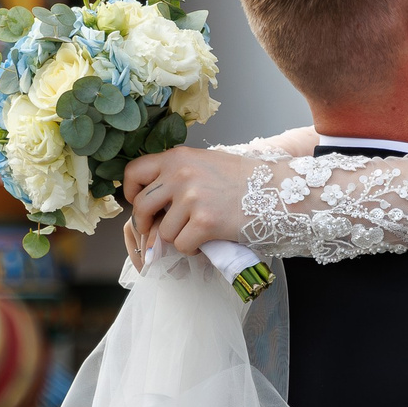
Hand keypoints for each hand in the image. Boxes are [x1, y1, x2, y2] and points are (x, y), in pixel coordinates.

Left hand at [121, 147, 255, 252]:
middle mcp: (180, 174)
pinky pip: (181, 245)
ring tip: (197, 232)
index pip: (134, 172)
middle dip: (145, 224)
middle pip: (141, 206)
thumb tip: (152, 196)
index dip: (131, 192)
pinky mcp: (204, 222)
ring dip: (177, 238)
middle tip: (157, 231)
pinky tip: (207, 240)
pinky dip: (193, 249)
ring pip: (163, 231)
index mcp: (177, 157)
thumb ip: (177, 173)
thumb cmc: (243, 180)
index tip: (138, 202)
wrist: (276, 191)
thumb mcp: (205, 163)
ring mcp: (191, 198)